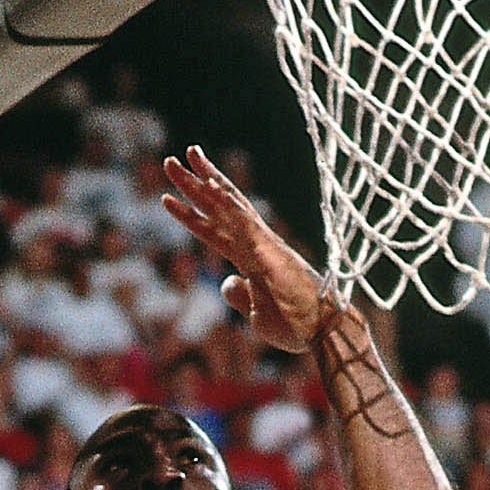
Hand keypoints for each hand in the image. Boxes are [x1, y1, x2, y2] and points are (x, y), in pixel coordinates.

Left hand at [161, 146, 330, 349]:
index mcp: (251, 260)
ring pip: (228, 206)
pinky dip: (225, 201)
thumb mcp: (257, 315)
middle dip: (195, 184)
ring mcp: (262, 244)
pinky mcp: (269, 249)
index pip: (213, 231)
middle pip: (219, 208)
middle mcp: (255, 245)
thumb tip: (226, 282)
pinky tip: (209, 184)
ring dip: (204, 182)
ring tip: (184, 156)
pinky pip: (243, 220)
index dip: (190, 214)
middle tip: (171, 161)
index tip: (167, 197)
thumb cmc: (296, 327)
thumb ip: (240, 296)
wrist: (322, 333)